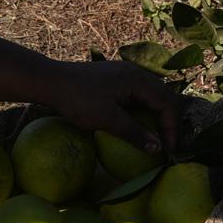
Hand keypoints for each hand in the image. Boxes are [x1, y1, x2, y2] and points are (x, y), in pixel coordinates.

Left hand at [36, 57, 186, 151]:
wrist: (51, 81)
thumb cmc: (78, 100)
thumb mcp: (107, 119)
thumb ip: (134, 133)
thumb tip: (157, 149)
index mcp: (137, 79)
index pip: (167, 102)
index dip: (171, 126)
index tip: (168, 148)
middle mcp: (135, 72)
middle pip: (164, 96)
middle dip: (168, 120)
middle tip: (167, 143)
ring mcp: (125, 74)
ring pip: (151, 94)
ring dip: (157, 115)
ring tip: (156, 136)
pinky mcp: (115, 78)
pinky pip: (138, 93)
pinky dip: (144, 109)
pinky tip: (137, 124)